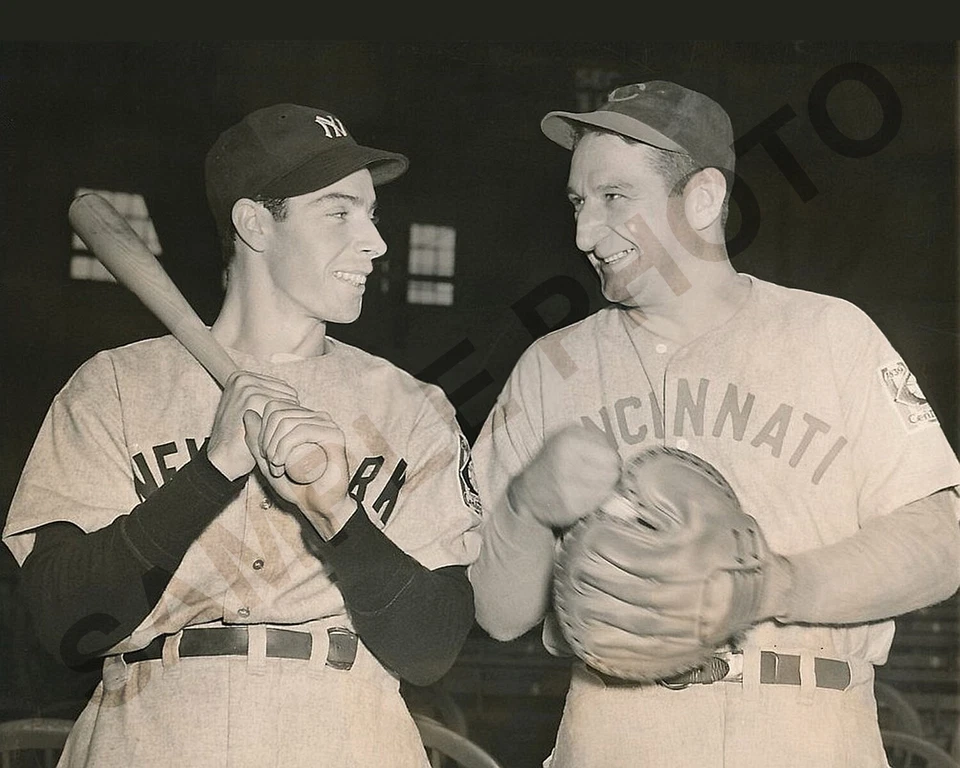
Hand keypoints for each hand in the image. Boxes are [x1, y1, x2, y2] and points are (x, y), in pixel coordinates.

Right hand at [206, 371, 298, 479]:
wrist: (223, 458)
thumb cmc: (239, 438)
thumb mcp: (248, 411)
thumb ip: (265, 398)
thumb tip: (293, 393)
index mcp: (242, 377)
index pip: (284, 388)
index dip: (284, 411)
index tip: (269, 426)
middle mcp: (244, 378)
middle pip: (289, 393)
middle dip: (286, 415)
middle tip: (269, 432)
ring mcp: (247, 387)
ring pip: (289, 401)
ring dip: (285, 422)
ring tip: (267, 434)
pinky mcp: (252, 398)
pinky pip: (285, 409)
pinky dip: (283, 426)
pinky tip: (268, 437)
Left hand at [242, 405, 353, 539]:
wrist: (317, 505)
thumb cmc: (296, 485)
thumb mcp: (267, 461)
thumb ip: (256, 440)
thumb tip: (248, 413)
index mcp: (304, 418)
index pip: (274, 406)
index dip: (262, 429)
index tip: (264, 454)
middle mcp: (317, 417)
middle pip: (278, 412)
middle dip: (266, 440)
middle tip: (270, 463)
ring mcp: (327, 425)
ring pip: (287, 422)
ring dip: (274, 447)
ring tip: (276, 467)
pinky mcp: (334, 435)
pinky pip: (302, 431)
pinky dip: (285, 447)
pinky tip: (282, 465)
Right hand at [508, 425, 619, 528]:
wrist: (528, 494)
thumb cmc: (553, 462)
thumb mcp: (568, 438)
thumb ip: (594, 440)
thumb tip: (617, 456)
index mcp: (568, 441)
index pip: (611, 455)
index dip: (610, 459)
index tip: (602, 462)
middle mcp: (567, 462)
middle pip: (611, 473)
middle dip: (608, 475)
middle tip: (596, 476)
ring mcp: (567, 486)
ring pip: (607, 488)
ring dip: (602, 489)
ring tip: (588, 485)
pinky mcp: (570, 507)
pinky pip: (598, 503)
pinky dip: (594, 501)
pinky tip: (582, 496)